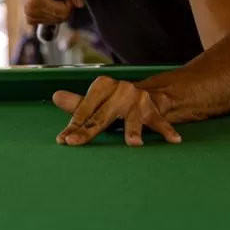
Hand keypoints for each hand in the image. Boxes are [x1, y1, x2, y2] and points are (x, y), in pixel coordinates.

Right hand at [17, 0, 84, 26]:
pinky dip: (52, 14)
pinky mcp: (30, 20)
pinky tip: (48, 4)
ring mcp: (29, 16)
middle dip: (65, 7)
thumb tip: (80, 3)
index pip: (63, 12)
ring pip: (56, 20)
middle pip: (60, 18)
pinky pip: (49, 21)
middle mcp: (30, 10)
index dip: (69, 3)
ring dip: (58, 10)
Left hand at [52, 76, 181, 146]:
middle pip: (102, 116)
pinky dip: (167, 131)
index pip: (85, 109)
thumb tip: (56, 96)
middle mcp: (121, 90)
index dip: (74, 125)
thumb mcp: (96, 100)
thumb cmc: (114, 102)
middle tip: (76, 141)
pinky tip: (174, 140)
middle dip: (89, 131)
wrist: (146, 94)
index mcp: (103, 86)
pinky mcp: (153, 110)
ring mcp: (138, 101)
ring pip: (132, 119)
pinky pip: (160, 123)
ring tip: (134, 144)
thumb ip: (77, 103)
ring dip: (133, 131)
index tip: (65, 140)